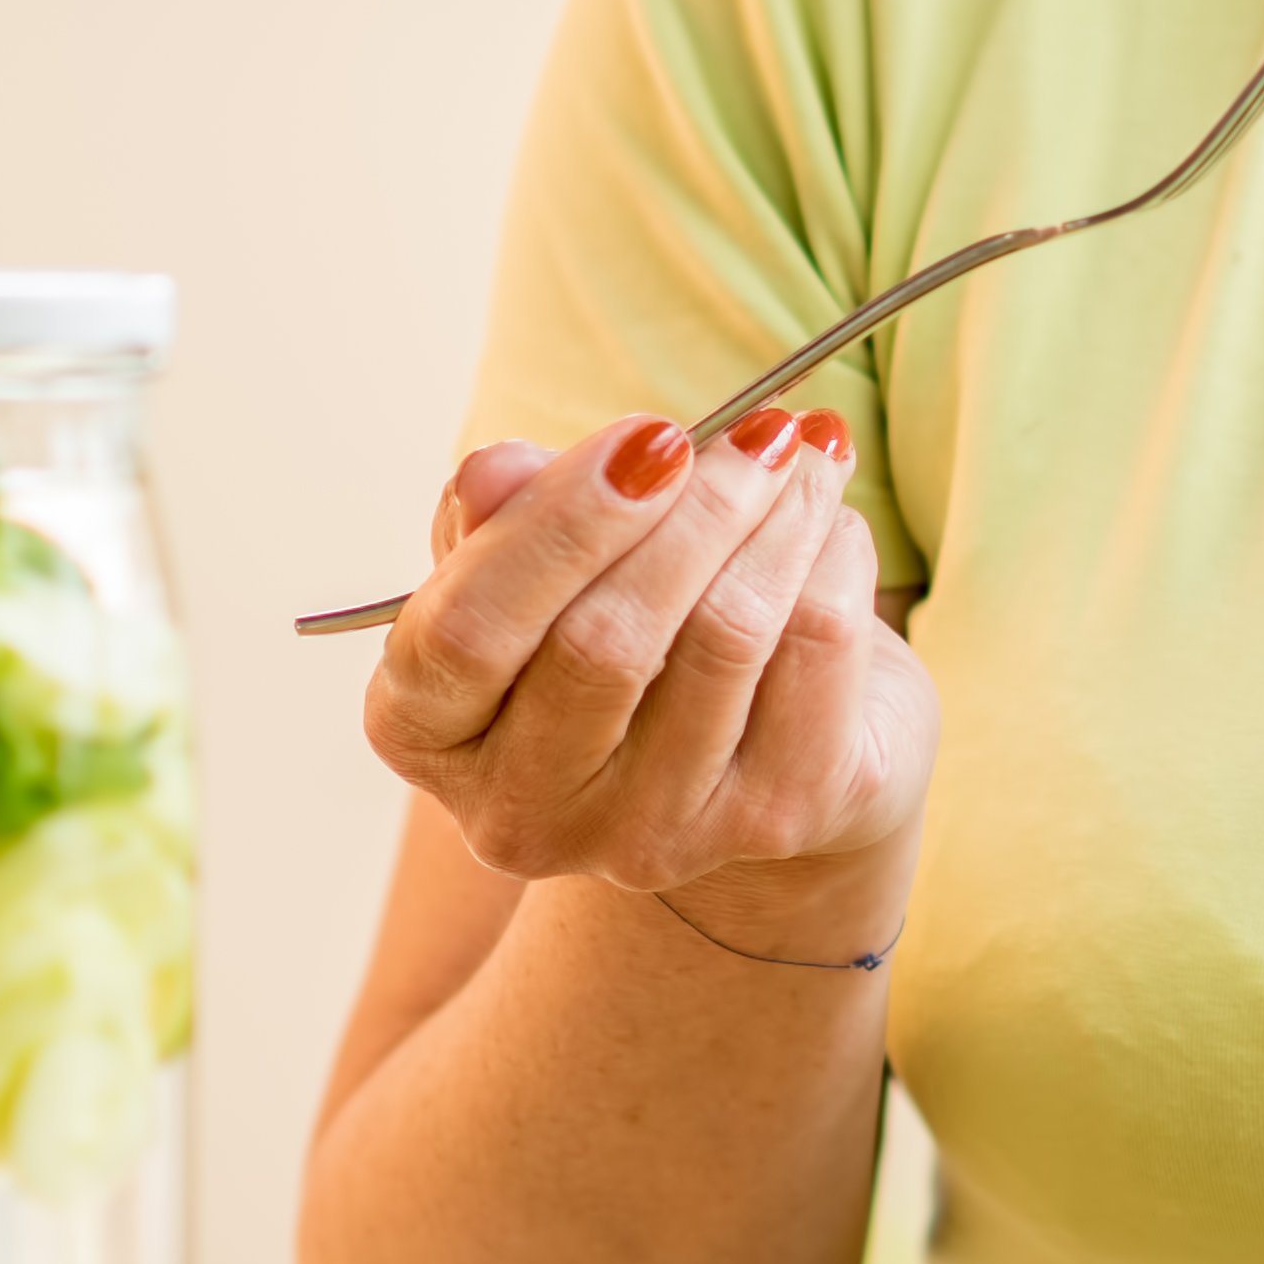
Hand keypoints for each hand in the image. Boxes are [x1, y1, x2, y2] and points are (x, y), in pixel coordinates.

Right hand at [361, 417, 929, 964]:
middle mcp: (522, 810)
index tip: (649, 436)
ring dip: (779, 516)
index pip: (466, 631)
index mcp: (428, 733)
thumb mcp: (544, 563)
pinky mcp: (773, 824)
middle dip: (694, 509)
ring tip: (799, 449)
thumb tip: (494, 472)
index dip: (561, 522)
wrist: (760, 755)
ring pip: (725, 635)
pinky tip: (832, 522)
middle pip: (605, 640)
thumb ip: (507, 514)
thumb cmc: (624, 629)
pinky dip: (835, 560)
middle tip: (754, 428)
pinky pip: (815, 651)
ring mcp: (649, 835)